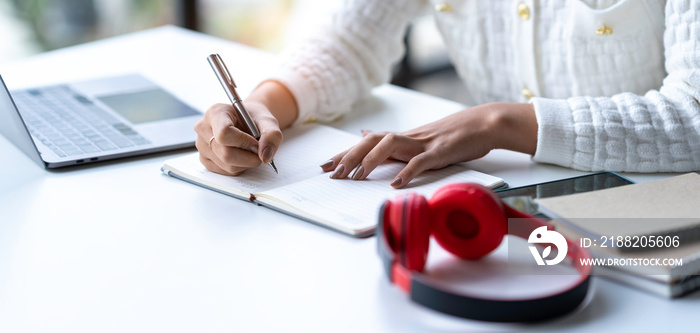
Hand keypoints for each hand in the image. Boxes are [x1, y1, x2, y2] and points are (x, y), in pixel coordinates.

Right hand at [194, 81, 297, 175]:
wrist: (247, 121)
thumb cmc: (254, 119)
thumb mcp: (268, 121)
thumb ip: (272, 135)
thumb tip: (265, 156)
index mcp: (215, 112)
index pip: (224, 134)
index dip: (244, 142)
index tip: (256, 142)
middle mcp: (203, 128)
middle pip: (225, 153)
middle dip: (248, 157)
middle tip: (258, 150)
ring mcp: (201, 145)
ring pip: (226, 165)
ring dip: (245, 163)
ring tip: (249, 150)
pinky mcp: (204, 159)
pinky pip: (224, 171)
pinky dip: (238, 167)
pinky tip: (241, 156)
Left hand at [320, 102, 536, 187]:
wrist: (484, 123)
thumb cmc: (453, 134)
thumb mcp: (417, 136)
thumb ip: (391, 139)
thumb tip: (363, 134)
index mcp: (403, 137)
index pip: (366, 142)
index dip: (345, 153)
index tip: (324, 166)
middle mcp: (408, 137)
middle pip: (371, 141)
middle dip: (349, 157)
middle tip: (332, 173)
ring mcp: (424, 142)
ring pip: (390, 145)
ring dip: (371, 161)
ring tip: (357, 177)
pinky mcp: (440, 151)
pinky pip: (420, 161)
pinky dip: (407, 172)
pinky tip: (395, 184)